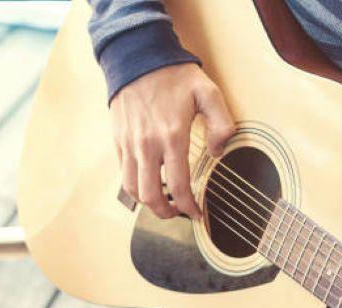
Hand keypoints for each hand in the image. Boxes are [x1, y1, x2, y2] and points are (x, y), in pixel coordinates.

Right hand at [111, 63, 235, 219]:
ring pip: (133, 189)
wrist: (137, 59)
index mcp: (172, 137)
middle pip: (150, 196)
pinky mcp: (119, 142)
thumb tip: (219, 152)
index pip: (179, 186)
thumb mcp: (208, 92)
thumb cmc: (174, 76)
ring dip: (148, 203)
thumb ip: (221, 124)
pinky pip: (124, 173)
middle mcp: (147, 146)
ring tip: (163, 202)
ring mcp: (130, 145)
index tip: (197, 213)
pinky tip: (149, 182)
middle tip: (178, 212)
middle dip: (165, 212)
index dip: (189, 207)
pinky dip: (135, 185)